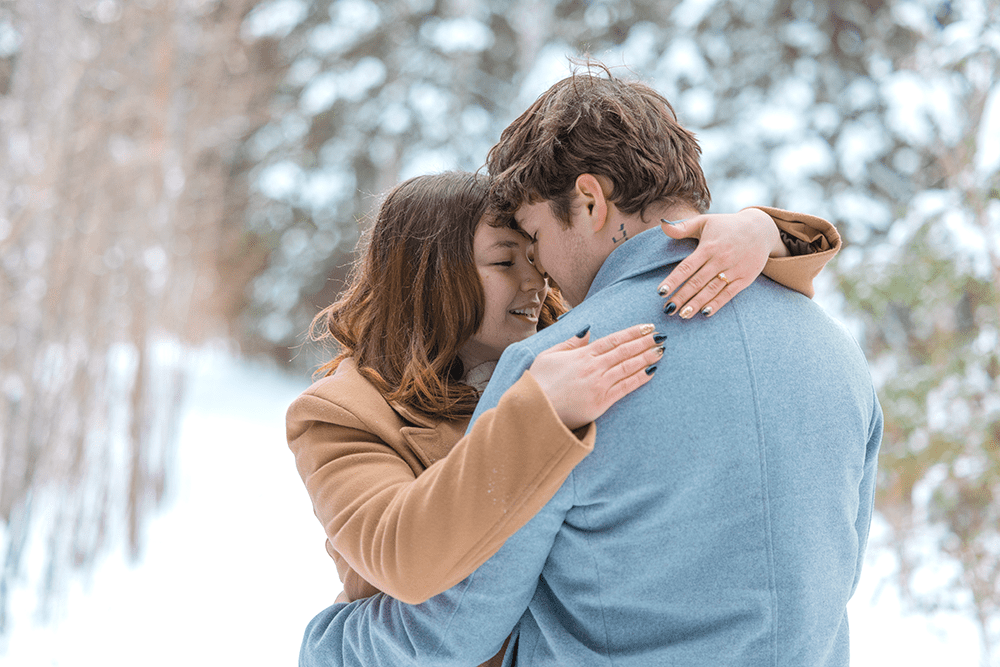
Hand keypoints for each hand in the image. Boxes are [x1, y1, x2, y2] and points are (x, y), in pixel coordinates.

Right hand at [529, 323, 663, 430]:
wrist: (535, 410)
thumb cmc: (539, 383)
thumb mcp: (549, 355)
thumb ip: (570, 343)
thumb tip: (588, 331)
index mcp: (581, 355)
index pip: (613, 340)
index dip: (632, 333)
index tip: (647, 327)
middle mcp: (593, 368)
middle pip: (624, 351)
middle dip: (644, 342)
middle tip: (661, 336)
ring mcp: (599, 385)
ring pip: (628, 367)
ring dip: (646, 357)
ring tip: (661, 350)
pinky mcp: (602, 402)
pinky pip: (625, 387)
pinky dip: (640, 378)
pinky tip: (652, 371)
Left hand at [657, 208, 786, 318]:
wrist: (761, 229)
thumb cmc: (727, 226)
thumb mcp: (705, 221)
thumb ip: (683, 226)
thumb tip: (662, 225)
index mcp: (708, 247)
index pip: (687, 266)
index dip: (673, 280)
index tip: (661, 292)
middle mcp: (721, 259)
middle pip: (697, 282)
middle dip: (681, 297)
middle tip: (668, 309)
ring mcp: (734, 270)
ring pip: (712, 290)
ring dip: (696, 303)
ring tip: (683, 315)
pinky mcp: (745, 278)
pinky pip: (729, 294)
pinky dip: (717, 304)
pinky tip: (705, 313)